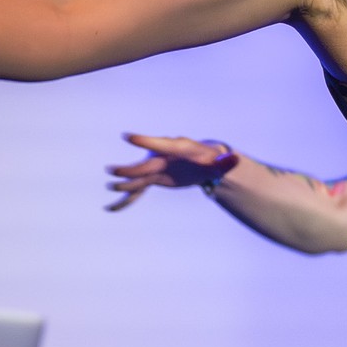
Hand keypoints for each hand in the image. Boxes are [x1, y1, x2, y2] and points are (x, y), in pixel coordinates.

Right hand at [105, 133, 240, 211]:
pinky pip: (138, 190)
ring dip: (125, 185)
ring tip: (111, 188)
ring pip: (137, 179)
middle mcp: (161, 157)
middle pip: (144, 165)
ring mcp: (156, 169)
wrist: (205, 163)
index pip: (160, 144)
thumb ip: (225, 161)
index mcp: (177, 148)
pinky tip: (112, 209)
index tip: (127, 137)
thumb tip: (235, 160)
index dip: (145, 142)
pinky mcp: (154, 180)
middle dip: (129, 169)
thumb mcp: (220, 161)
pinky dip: (126, 200)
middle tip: (113, 171)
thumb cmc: (213, 158)